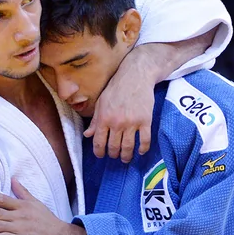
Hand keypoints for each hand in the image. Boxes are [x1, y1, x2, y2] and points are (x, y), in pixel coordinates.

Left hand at [84, 47, 156, 161]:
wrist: (136, 76)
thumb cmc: (116, 88)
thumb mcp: (101, 102)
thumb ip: (95, 120)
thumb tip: (88, 135)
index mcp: (104, 118)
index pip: (99, 142)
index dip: (99, 152)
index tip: (101, 155)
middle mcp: (117, 123)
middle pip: (114, 147)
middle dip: (113, 154)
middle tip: (115, 155)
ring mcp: (132, 123)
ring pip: (128, 147)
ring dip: (126, 156)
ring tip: (126, 158)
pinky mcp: (146, 121)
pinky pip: (145, 140)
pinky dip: (143, 149)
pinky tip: (140, 151)